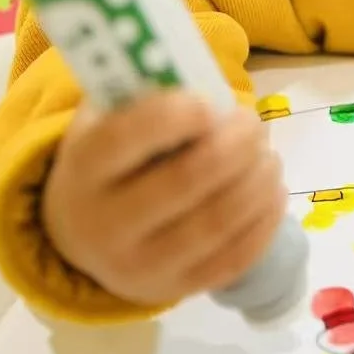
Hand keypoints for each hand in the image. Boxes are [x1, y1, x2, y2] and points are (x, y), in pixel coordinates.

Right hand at [43, 92, 286, 306]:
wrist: (80, 235)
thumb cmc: (108, 159)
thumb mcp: (106, 118)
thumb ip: (143, 91)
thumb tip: (196, 64)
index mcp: (82, 168)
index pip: (124, 140)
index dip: (174, 117)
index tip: (210, 102)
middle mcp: (105, 224)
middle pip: (184, 183)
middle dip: (234, 147)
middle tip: (255, 123)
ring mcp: (140, 265)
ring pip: (216, 223)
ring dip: (257, 181)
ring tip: (268, 155)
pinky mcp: (175, 289)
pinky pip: (233, 259)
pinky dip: (264, 220)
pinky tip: (273, 191)